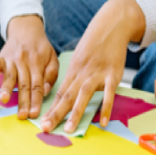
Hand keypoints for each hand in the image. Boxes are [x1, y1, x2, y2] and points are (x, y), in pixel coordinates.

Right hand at [0, 15, 58, 118]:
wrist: (27, 28)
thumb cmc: (41, 47)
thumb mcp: (53, 58)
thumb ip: (51, 74)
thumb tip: (45, 91)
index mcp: (39, 65)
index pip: (38, 86)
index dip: (36, 101)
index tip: (34, 114)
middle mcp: (25, 63)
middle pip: (24, 85)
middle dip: (23, 102)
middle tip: (22, 115)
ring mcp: (13, 60)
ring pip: (10, 77)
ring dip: (7, 88)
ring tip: (4, 99)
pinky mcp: (2, 56)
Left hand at [41, 0, 145, 132]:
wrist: (112, 26)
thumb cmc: (96, 44)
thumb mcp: (80, 58)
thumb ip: (76, 76)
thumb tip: (68, 95)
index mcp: (73, 70)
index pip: (59, 93)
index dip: (51, 109)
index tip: (42, 122)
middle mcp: (82, 73)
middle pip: (67, 96)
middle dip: (56, 114)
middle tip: (46, 128)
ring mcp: (97, 73)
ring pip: (84, 95)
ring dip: (76, 113)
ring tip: (70, 129)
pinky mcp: (113, 74)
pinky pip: (109, 94)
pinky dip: (105, 108)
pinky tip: (102, 122)